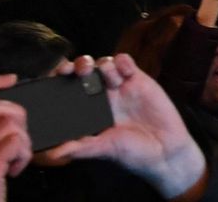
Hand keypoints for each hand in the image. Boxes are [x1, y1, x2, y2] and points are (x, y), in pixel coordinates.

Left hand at [42, 55, 205, 197]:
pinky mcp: (139, 81)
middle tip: (81, 70)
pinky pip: (126, 62)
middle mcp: (103, 97)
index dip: (63, 79)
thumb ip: (80, 148)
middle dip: (80, 64)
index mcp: (90, 111)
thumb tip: (52, 155)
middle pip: (85, 70)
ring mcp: (121, 87)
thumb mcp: (103, 150)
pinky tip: (125, 72)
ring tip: (111, 80)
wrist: (166, 151)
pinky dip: (122, 61)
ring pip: (104, 63)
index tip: (57, 76)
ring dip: (103, 65)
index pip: (70, 89)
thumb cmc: (133, 153)